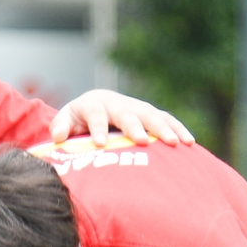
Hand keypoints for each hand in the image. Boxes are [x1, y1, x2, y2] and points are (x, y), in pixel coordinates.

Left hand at [50, 90, 193, 147]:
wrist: (95, 107)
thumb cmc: (78, 121)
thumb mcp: (66, 122)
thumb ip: (61, 127)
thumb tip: (57, 136)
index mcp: (94, 104)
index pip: (96, 115)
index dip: (97, 127)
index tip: (99, 143)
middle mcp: (118, 103)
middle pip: (128, 114)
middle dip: (136, 127)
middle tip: (142, 141)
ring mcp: (136, 107)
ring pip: (152, 115)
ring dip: (164, 129)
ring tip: (176, 143)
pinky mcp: (150, 114)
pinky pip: (167, 120)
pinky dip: (178, 129)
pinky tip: (189, 143)